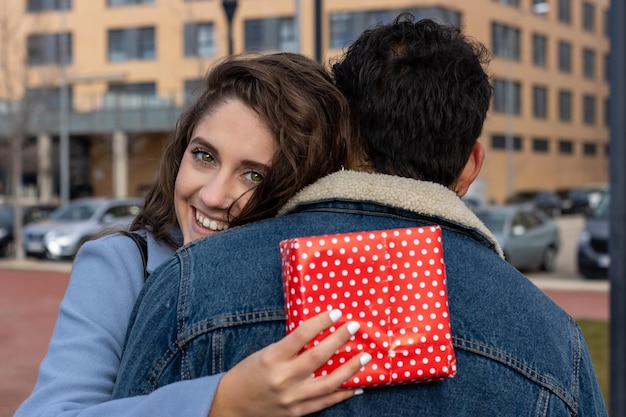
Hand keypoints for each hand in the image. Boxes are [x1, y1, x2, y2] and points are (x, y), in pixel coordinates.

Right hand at [208, 309, 370, 416]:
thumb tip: (317, 333)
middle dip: (339, 340)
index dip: (321, 322)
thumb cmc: (247, 374)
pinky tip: (356, 386)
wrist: (231, 406)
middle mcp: (284, 378)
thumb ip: (289, 347)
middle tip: (354, 327)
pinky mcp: (297, 412)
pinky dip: (342, 394)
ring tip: (365, 357)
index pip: (301, 335)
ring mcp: (292, 397)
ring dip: (350, 368)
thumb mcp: (265, 354)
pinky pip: (326, 402)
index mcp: (272, 358)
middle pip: (319, 356)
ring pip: (329, 382)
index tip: (336, 312)